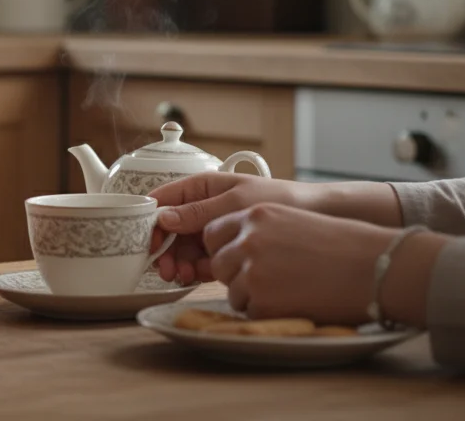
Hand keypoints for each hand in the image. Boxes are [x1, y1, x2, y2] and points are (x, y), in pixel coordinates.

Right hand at [147, 172, 315, 283]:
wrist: (317, 216)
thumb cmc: (279, 198)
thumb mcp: (236, 202)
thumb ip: (200, 211)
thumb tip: (164, 217)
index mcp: (201, 187)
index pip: (162, 200)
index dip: (149, 220)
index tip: (147, 242)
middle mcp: (201, 208)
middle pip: (167, 228)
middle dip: (163, 248)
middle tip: (165, 268)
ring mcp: (211, 229)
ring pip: (180, 247)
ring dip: (176, 261)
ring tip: (182, 275)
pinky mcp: (222, 249)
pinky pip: (199, 260)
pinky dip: (193, 269)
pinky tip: (195, 276)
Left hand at [203, 203, 394, 323]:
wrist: (377, 267)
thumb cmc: (345, 246)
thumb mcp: (295, 221)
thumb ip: (259, 230)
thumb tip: (231, 247)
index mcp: (256, 214)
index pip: (213, 233)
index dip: (224, 250)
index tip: (238, 259)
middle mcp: (248, 240)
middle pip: (218, 264)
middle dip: (236, 276)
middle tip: (269, 280)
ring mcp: (252, 271)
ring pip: (233, 292)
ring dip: (253, 297)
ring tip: (290, 291)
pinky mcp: (262, 301)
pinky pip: (250, 313)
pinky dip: (268, 314)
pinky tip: (296, 303)